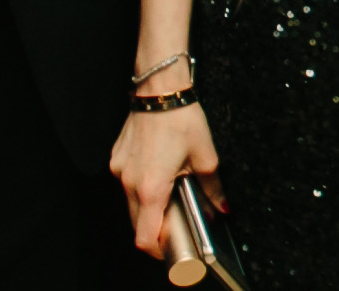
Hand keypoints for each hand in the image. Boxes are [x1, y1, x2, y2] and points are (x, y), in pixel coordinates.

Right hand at [109, 99, 224, 258]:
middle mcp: (129, 182)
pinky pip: (126, 182)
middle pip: (136, 223)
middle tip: (175, 221)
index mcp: (151, 188)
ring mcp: (120, 170)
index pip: (145, 237)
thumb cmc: (182, 118)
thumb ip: (212, 187)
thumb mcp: (205, 155)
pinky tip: (158, 172)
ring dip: (148, 206)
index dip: (157, 249)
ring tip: (169, 192)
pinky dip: (140, 186)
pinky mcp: (116, 158)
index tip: (171, 247)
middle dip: (154, 228)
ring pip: (130, 202)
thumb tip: (221, 207)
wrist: (160, 88)